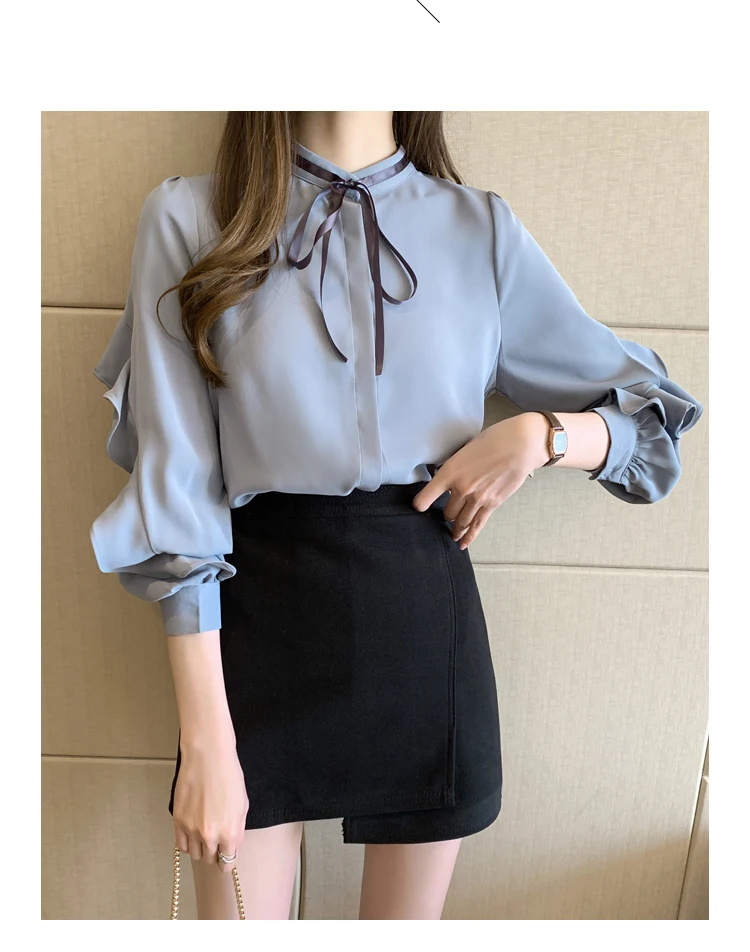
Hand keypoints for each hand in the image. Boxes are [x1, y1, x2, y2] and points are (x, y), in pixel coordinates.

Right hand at [172, 734, 248, 872]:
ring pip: (195, 854)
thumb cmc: (228, 776)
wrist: (208, 757)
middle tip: (216, 838)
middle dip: (215, 852)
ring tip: (204, 832)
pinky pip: (181, 845)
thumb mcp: (242, 806)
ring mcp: (191, 829)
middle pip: (210, 859)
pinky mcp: (178, 821)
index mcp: (230, 833)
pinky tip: (192, 832)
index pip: (226, 863)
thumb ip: (237, 831)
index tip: (225, 856)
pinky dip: (187, 842)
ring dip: (200, 847)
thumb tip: (230, 847)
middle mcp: (210, 835)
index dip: (227, 860)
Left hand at [412, 412, 549, 548]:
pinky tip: (462, 543)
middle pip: (447, 512)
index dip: (420, 504)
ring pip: (460, 522)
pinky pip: (476, 525)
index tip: (419, 507)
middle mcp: (461, 488)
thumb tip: (448, 476)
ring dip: (456, 528)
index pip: (426, 496)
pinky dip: (469, 537)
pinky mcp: (492, 504)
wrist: (520, 446)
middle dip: (446, 513)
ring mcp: (477, 499)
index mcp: (450, 472)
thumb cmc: (494, 441)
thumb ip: (455, 466)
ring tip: (454, 532)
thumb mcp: (465, 450)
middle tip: (447, 513)